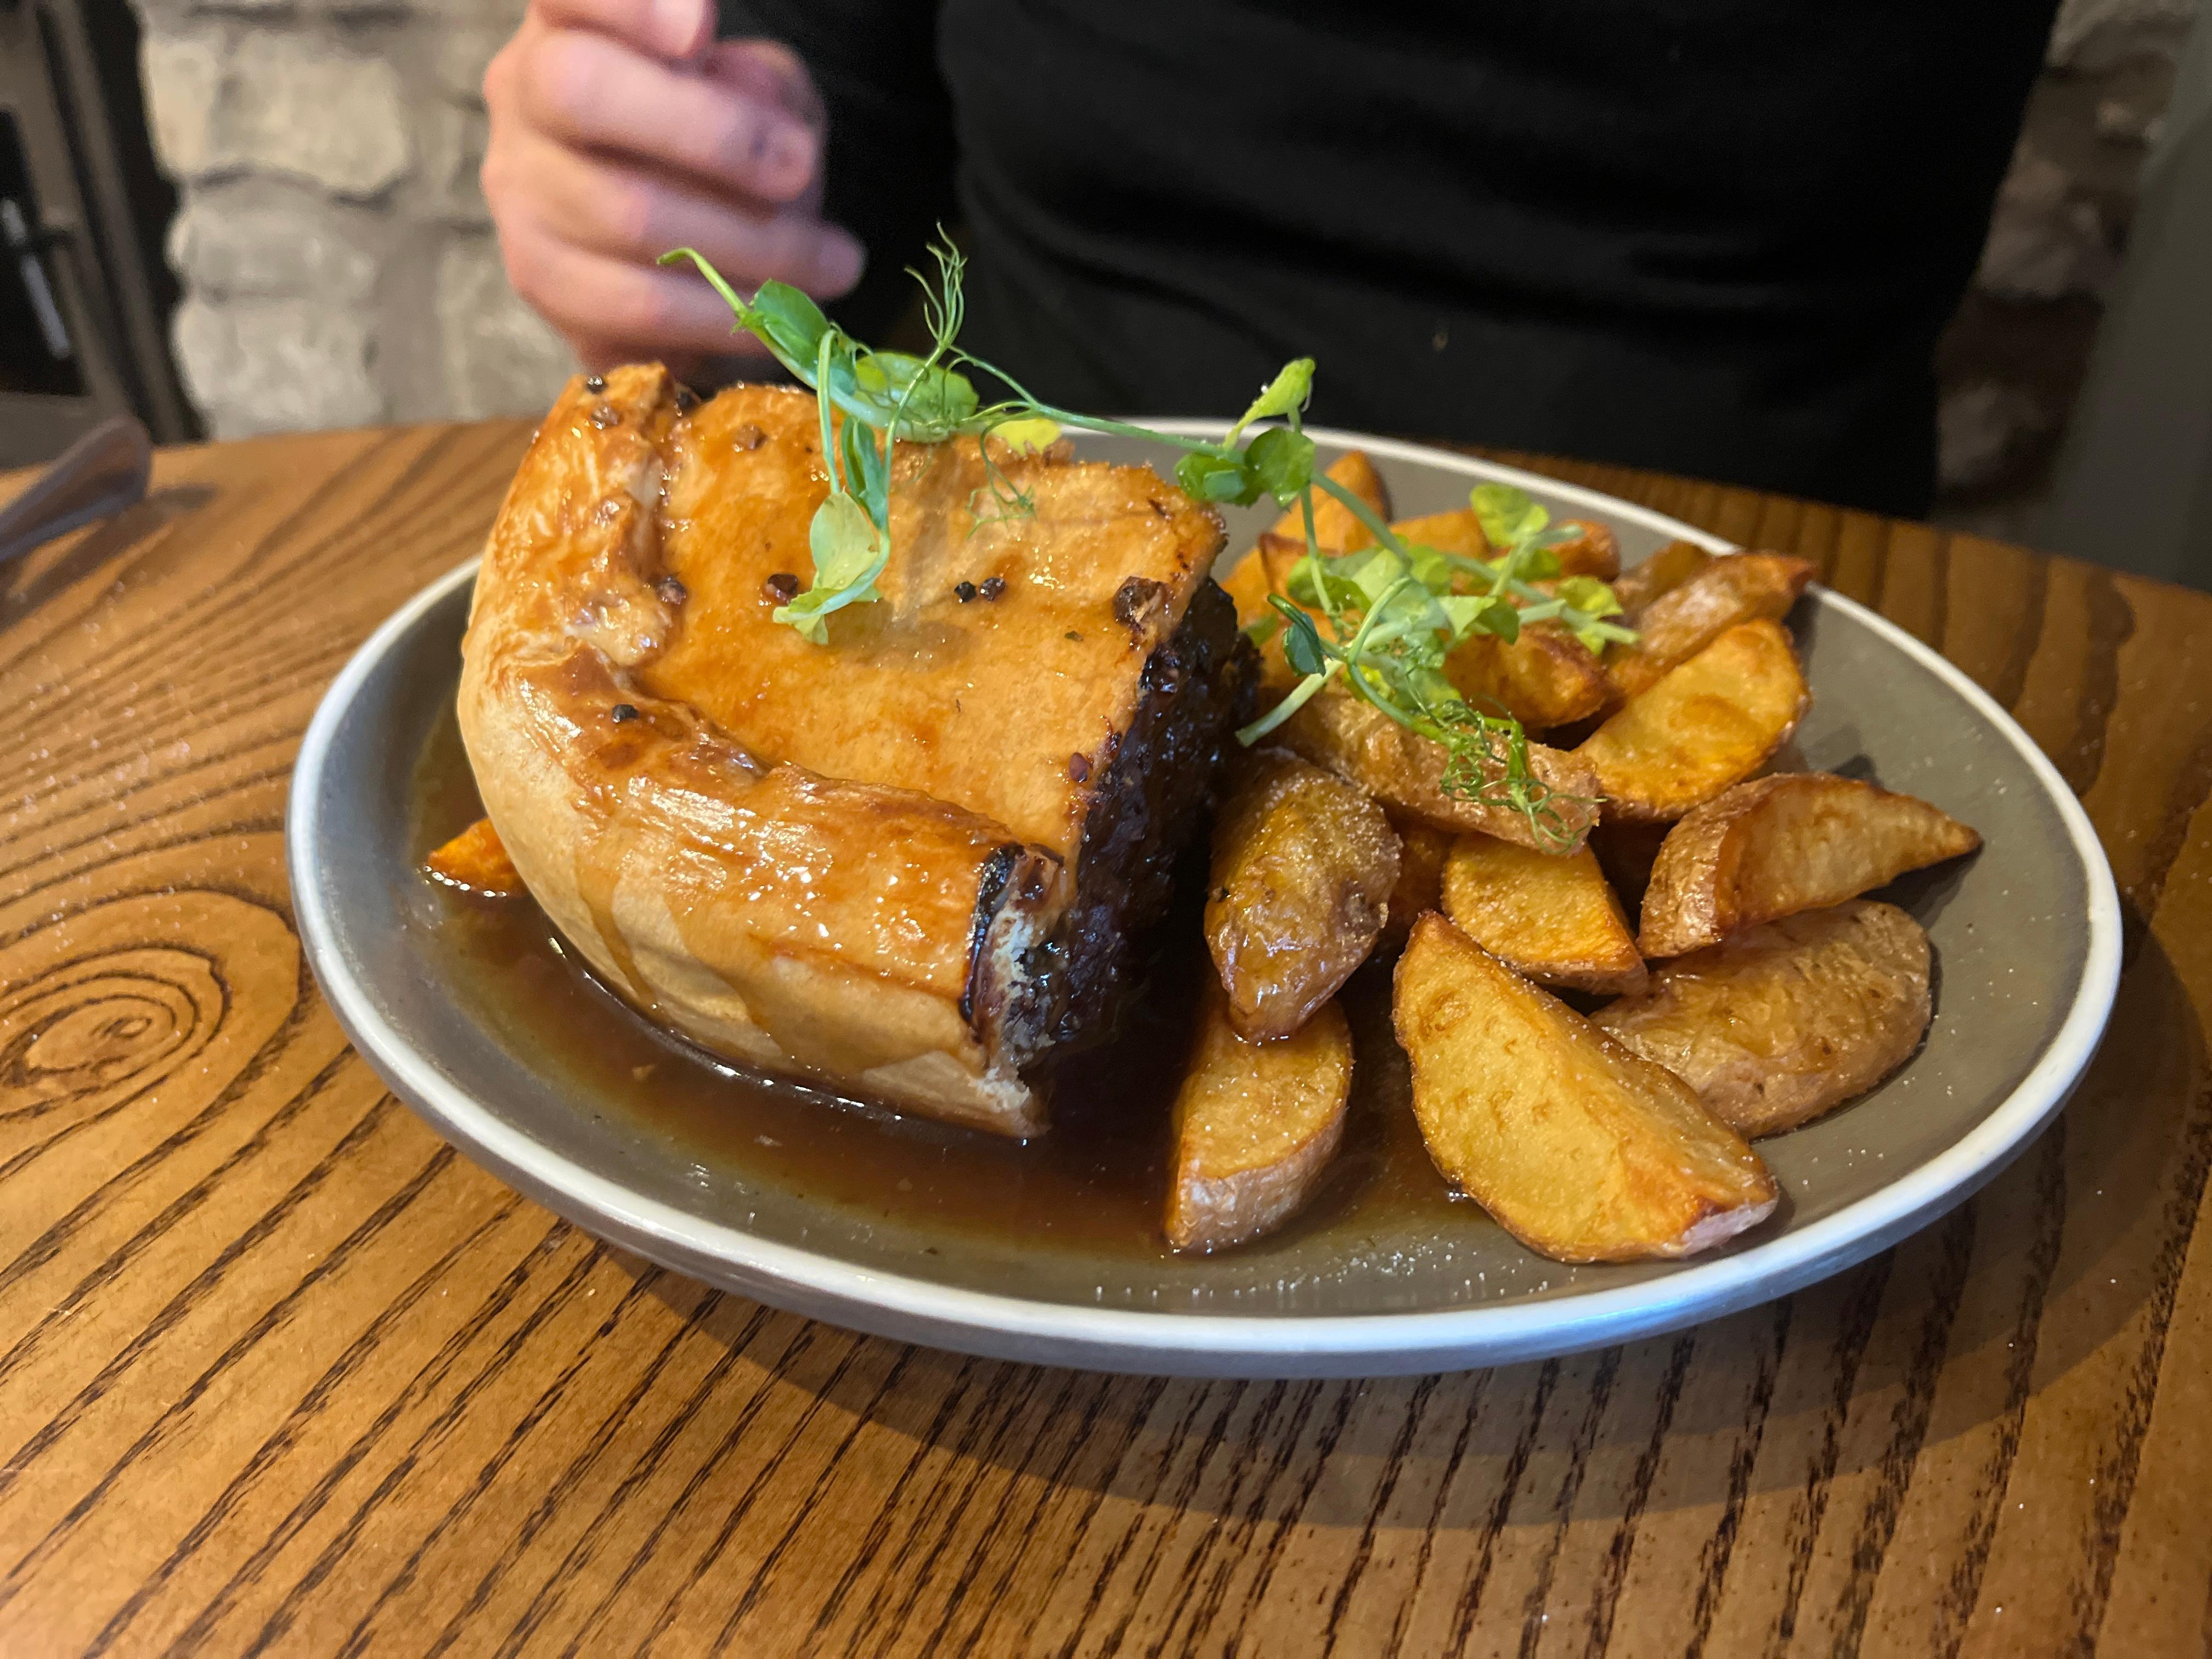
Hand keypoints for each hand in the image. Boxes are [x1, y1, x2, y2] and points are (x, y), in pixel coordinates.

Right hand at [481, 0, 864, 373]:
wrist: (678, 256)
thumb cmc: (721, 149)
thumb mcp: (759, 95)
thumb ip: (760, 86)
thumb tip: (759, 115)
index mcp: (568, 26)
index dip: (625, 4)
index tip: (700, 28)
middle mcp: (522, 95)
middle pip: (582, 91)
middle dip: (710, 133)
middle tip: (800, 169)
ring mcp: (519, 190)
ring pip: (627, 214)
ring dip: (750, 246)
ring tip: (832, 263)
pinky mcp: (540, 279)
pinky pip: (636, 305)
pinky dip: (721, 315)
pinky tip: (777, 316)